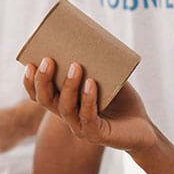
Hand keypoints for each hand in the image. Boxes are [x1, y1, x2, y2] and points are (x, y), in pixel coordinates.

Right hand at [23, 57, 155, 152]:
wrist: (143, 127)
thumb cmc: (122, 101)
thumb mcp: (107, 79)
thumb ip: (95, 65)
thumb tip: (87, 39)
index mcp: (66, 103)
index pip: (40, 96)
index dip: (30, 83)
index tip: (30, 63)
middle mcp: (69, 117)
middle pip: (46, 101)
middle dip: (43, 80)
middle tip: (48, 60)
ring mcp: (82, 128)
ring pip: (65, 108)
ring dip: (68, 86)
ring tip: (76, 66)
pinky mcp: (97, 135)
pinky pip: (88, 117)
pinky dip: (88, 99)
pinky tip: (91, 84)